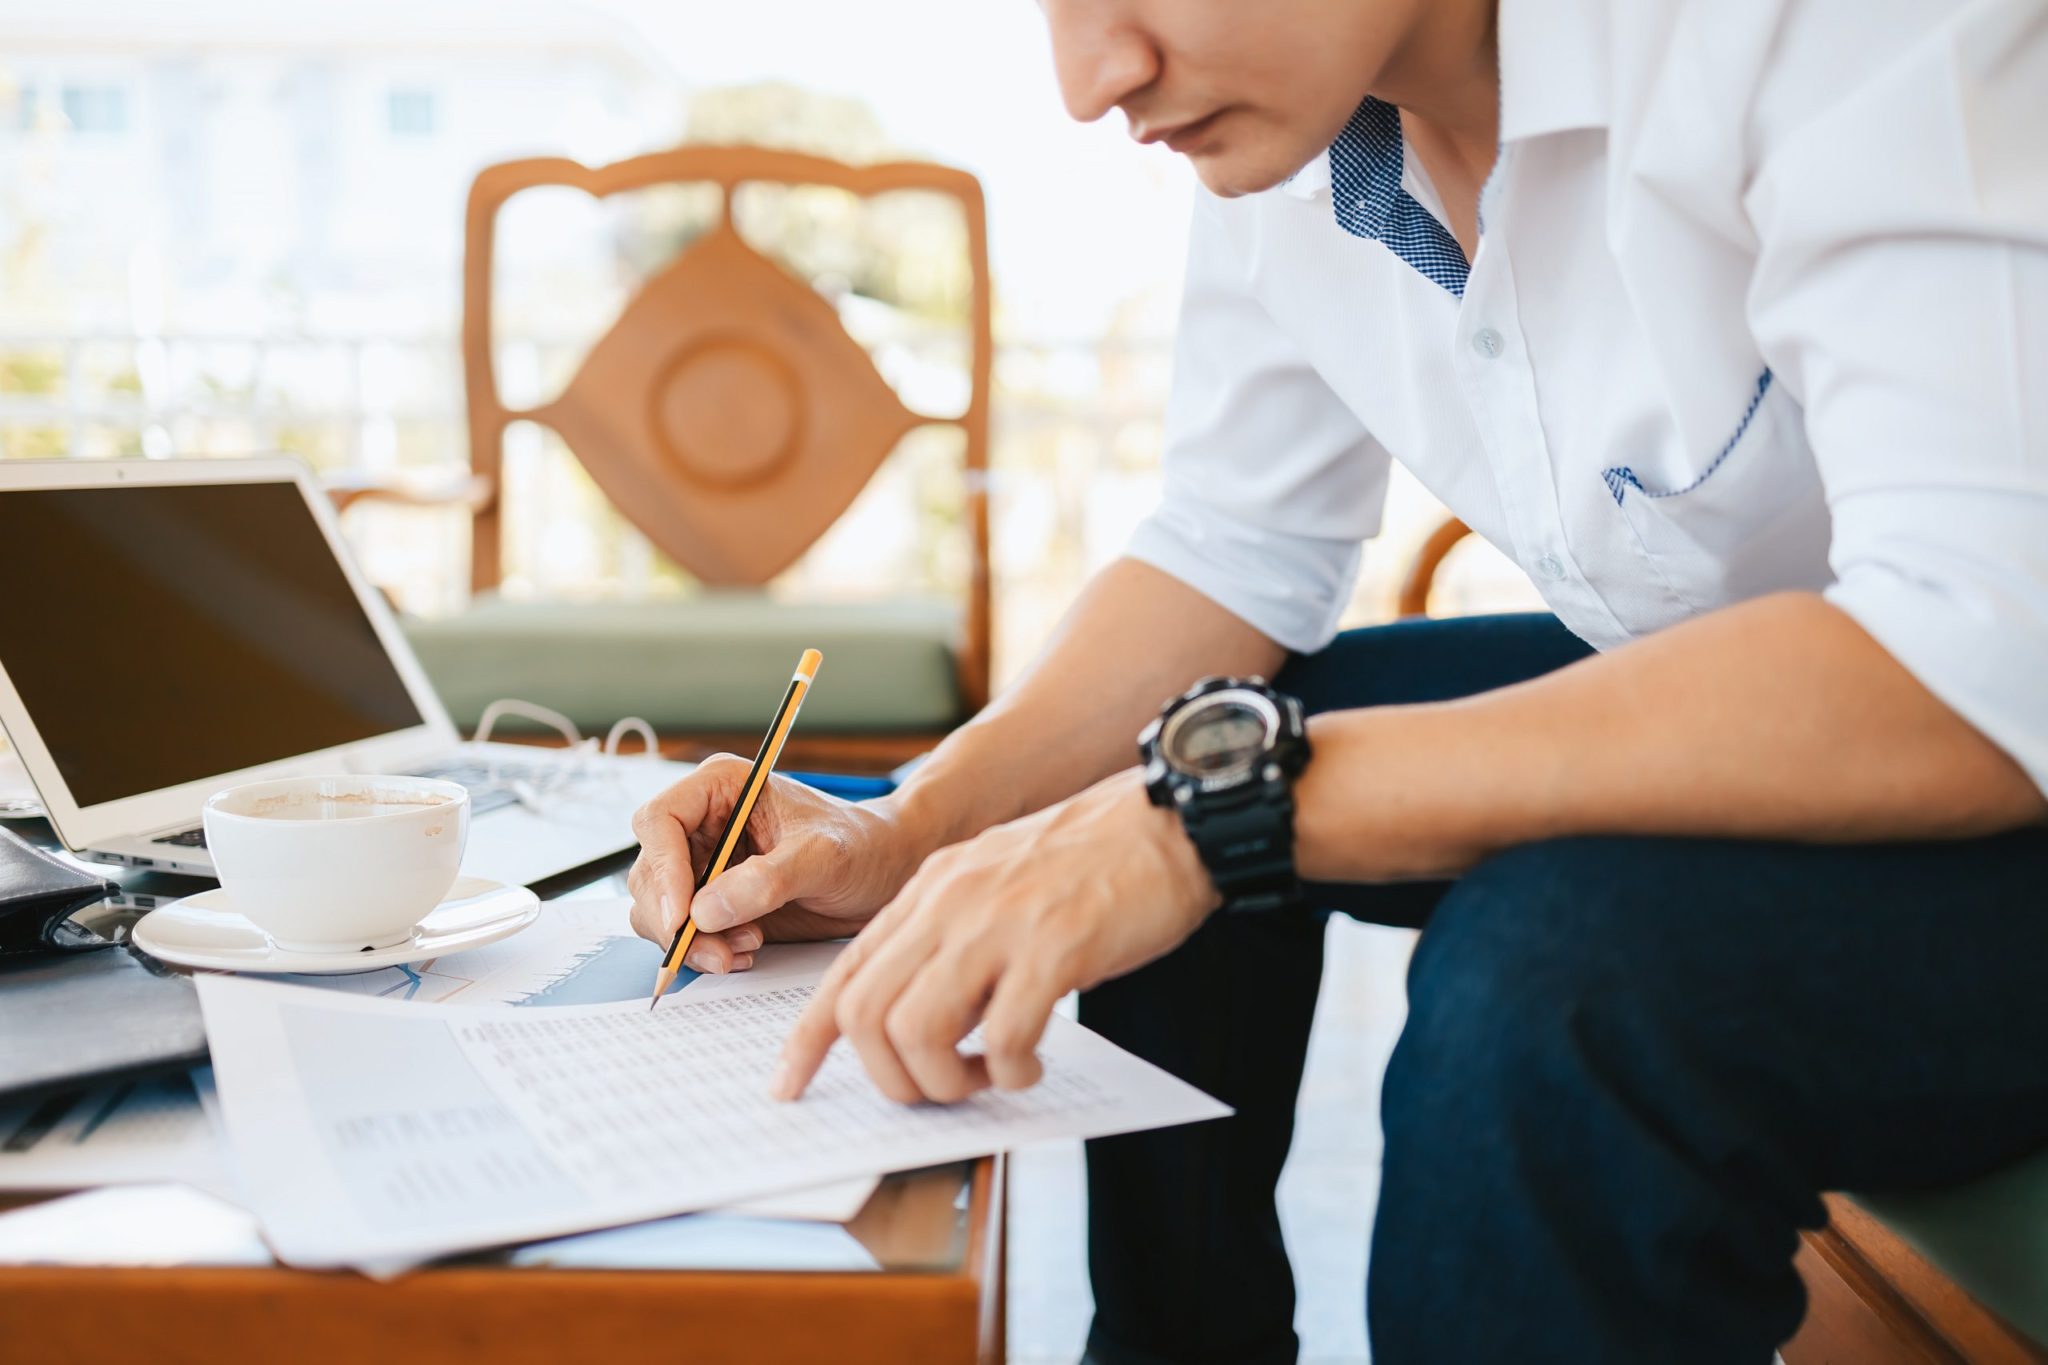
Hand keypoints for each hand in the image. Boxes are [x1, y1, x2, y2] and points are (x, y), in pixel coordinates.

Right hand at [627, 756, 926, 972]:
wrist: (886, 874)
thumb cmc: (863, 847)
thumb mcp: (824, 857)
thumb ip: (768, 879)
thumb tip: (705, 910)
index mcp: (721, 788)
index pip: (660, 821)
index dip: (661, 868)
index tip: (681, 915)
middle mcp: (703, 824)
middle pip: (650, 873)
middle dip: (675, 920)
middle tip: (718, 952)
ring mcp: (704, 866)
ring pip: (659, 909)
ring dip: (693, 941)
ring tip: (748, 948)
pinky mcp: (714, 903)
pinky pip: (684, 933)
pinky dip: (706, 951)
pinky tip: (746, 952)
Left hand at [770, 770, 1219, 1103]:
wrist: (1170, 822)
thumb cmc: (1092, 863)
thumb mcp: (995, 880)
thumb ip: (951, 935)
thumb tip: (920, 1022)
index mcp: (930, 888)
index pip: (843, 973)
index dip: (808, 1040)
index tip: (789, 1084)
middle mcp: (951, 903)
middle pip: (866, 1014)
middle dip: (889, 1078)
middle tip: (935, 1089)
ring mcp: (998, 924)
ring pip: (918, 1033)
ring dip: (944, 1082)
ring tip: (984, 1079)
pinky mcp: (1054, 949)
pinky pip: (1002, 1039)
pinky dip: (1009, 1073)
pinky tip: (1032, 1064)